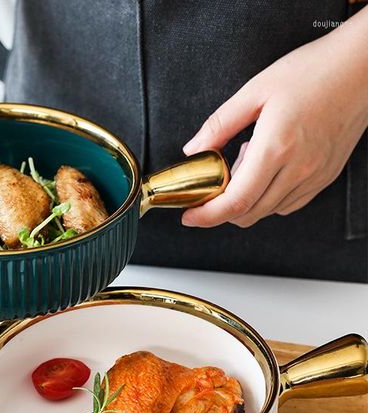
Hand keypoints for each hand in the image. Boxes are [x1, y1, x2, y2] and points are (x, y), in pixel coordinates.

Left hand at [181, 16, 367, 228]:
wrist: (361, 67)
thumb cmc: (314, 71)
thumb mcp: (255, 91)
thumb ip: (219, 125)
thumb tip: (194, 149)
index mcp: (276, 147)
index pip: (236, 201)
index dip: (208, 215)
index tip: (190, 216)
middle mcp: (298, 168)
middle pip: (249, 213)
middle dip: (220, 211)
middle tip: (209, 191)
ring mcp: (314, 176)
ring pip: (267, 211)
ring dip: (245, 202)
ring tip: (244, 166)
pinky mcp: (324, 177)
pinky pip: (288, 204)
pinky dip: (267, 199)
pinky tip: (265, 172)